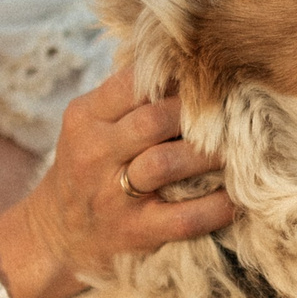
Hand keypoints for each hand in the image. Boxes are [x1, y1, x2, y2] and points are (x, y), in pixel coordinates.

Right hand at [0, 67, 233, 297]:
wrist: (56, 233)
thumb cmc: (88, 166)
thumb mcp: (92, 125)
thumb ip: (129, 97)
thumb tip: (189, 64)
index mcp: (85, 117)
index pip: (132, 83)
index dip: (175, 78)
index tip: (207, 77)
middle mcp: (94, 153)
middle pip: (153, 120)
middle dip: (198, 114)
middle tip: (232, 111)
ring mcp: (113, 195)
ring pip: (166, 163)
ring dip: (209, 154)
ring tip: (240, 148)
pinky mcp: (134, 231)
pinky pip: (184, 217)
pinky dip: (216, 206)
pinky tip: (237, 196)